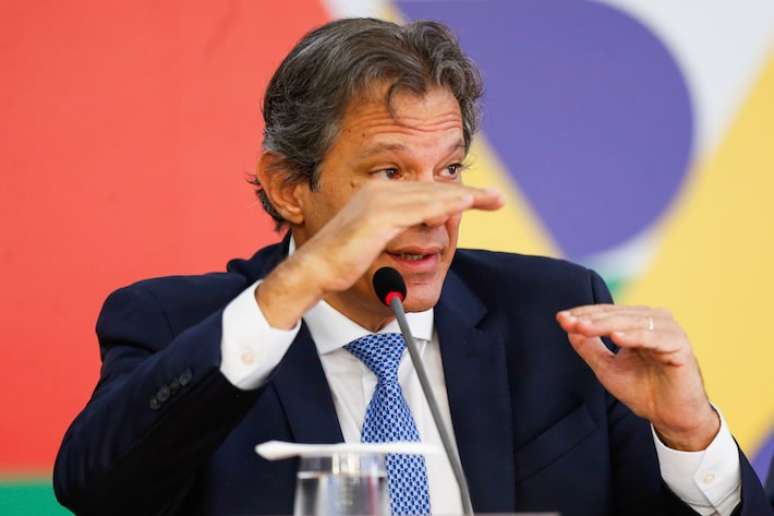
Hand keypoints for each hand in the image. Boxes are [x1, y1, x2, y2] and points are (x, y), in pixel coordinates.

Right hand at [258, 180, 502, 327]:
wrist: (316, 270)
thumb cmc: (345, 263)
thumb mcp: (381, 243)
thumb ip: (406, 231)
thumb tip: (438, 223)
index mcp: (380, 194)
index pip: (425, 190)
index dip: (455, 194)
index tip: (481, 198)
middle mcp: (380, 191)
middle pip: (433, 189)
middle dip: (468, 193)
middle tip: (497, 197)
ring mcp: (379, 200)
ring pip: (431, 196)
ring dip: (464, 198)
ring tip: (491, 199)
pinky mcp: (379, 216)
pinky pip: (420, 209)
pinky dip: (445, 205)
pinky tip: (465, 206)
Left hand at [556, 305, 719, 450]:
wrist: (671, 418)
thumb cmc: (643, 391)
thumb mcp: (607, 368)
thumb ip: (590, 348)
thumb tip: (569, 327)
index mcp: (638, 323)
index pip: (607, 312)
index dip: (583, 314)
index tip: (560, 319)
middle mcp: (654, 322)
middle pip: (617, 314)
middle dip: (591, 318)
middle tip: (569, 322)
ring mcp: (669, 332)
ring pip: (633, 322)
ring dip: (606, 324)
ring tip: (584, 328)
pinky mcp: (680, 347)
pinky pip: (655, 338)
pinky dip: (635, 336)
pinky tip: (616, 337)